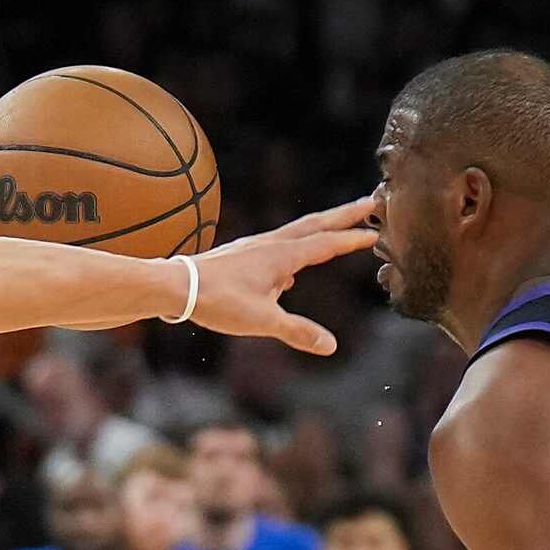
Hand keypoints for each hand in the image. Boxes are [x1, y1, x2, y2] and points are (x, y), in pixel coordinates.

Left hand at [186, 197, 378, 355]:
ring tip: (335, 234)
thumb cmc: (216, 301)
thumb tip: (330, 346)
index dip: (353, 239)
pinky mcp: (239, 257)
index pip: (327, 243)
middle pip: (315, 225)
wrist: (173, 287)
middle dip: (344, 216)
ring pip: (295, 234)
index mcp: (283, 256)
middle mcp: (271, 244)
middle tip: (370, 203)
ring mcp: (253, 248)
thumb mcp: (262, 321)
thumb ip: (297, 332)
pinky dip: (291, 254)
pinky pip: (274, 250)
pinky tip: (287, 276)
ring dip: (319, 232)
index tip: (376, 232)